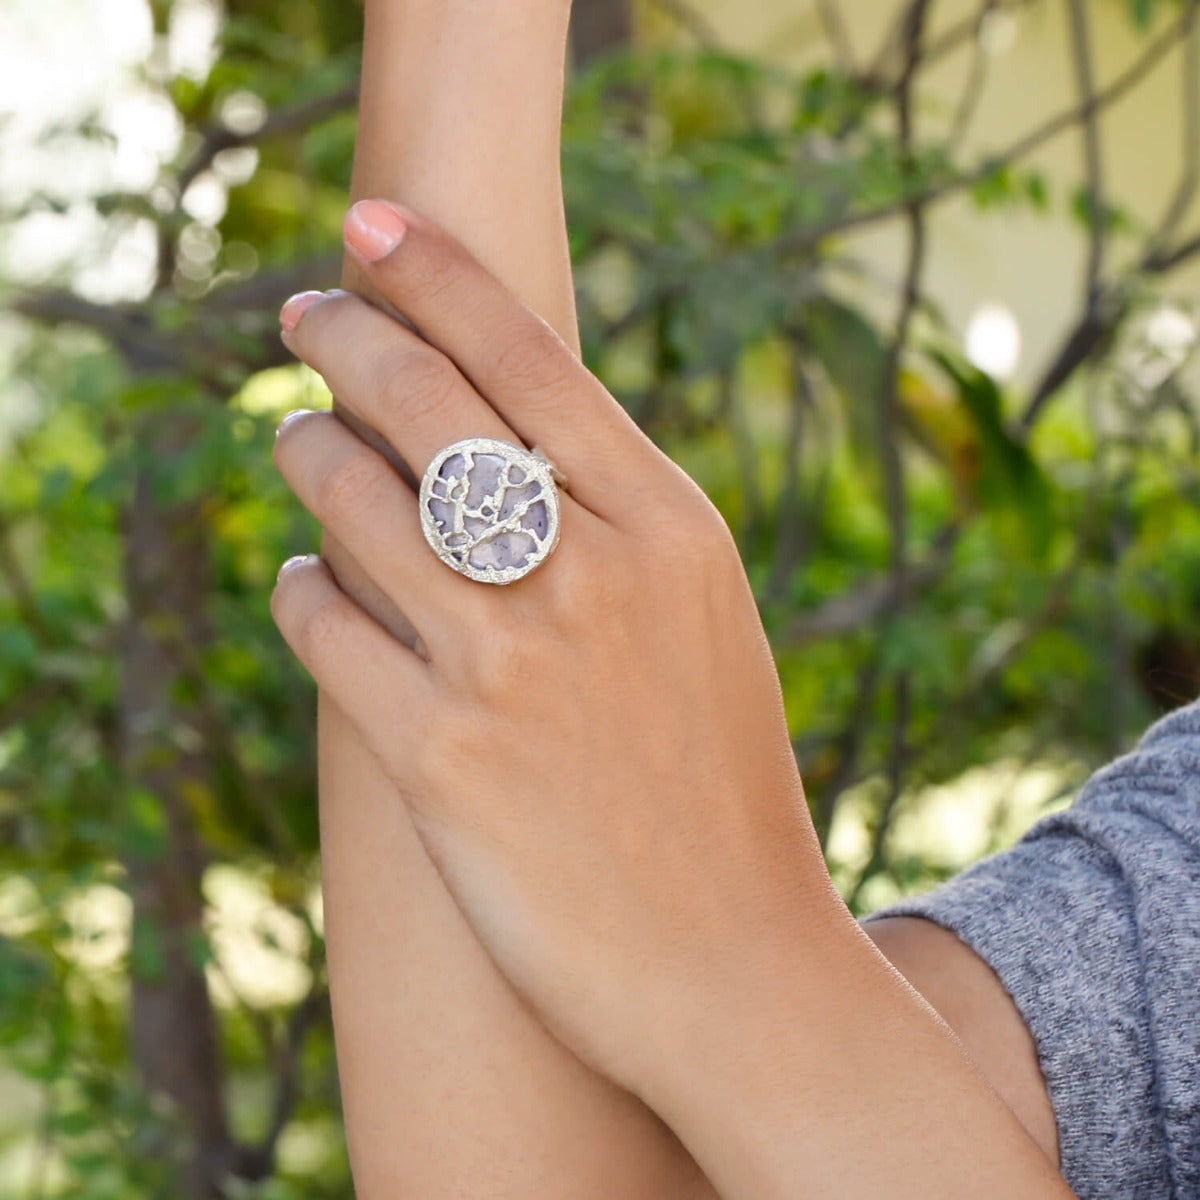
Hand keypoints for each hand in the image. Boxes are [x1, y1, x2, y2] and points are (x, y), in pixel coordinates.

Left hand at [271, 199, 839, 1095]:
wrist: (733, 964)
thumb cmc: (718, 788)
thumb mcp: (698, 624)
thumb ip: (611, 529)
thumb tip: (491, 444)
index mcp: (671, 530)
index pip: (530, 357)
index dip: (438, 272)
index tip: (372, 225)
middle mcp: (591, 577)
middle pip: (426, 404)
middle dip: (344, 334)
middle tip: (302, 312)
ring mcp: (509, 668)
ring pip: (353, 502)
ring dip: (306, 456)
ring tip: (293, 440)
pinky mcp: (438, 761)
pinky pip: (325, 626)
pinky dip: (301, 588)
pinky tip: (306, 582)